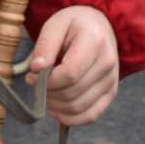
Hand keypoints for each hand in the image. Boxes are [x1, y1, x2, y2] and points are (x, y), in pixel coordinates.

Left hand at [24, 6, 119, 125]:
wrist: (98, 25)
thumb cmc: (73, 24)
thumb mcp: (55, 24)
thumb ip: (44, 46)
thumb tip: (36, 70)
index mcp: (94, 41)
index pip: (69, 74)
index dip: (46, 81)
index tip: (32, 76)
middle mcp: (108, 62)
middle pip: (72, 93)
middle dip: (48, 93)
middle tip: (36, 83)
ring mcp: (112, 80)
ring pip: (79, 107)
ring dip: (56, 106)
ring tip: (46, 92)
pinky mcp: (111, 92)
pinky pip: (91, 115)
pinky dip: (71, 118)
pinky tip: (57, 110)